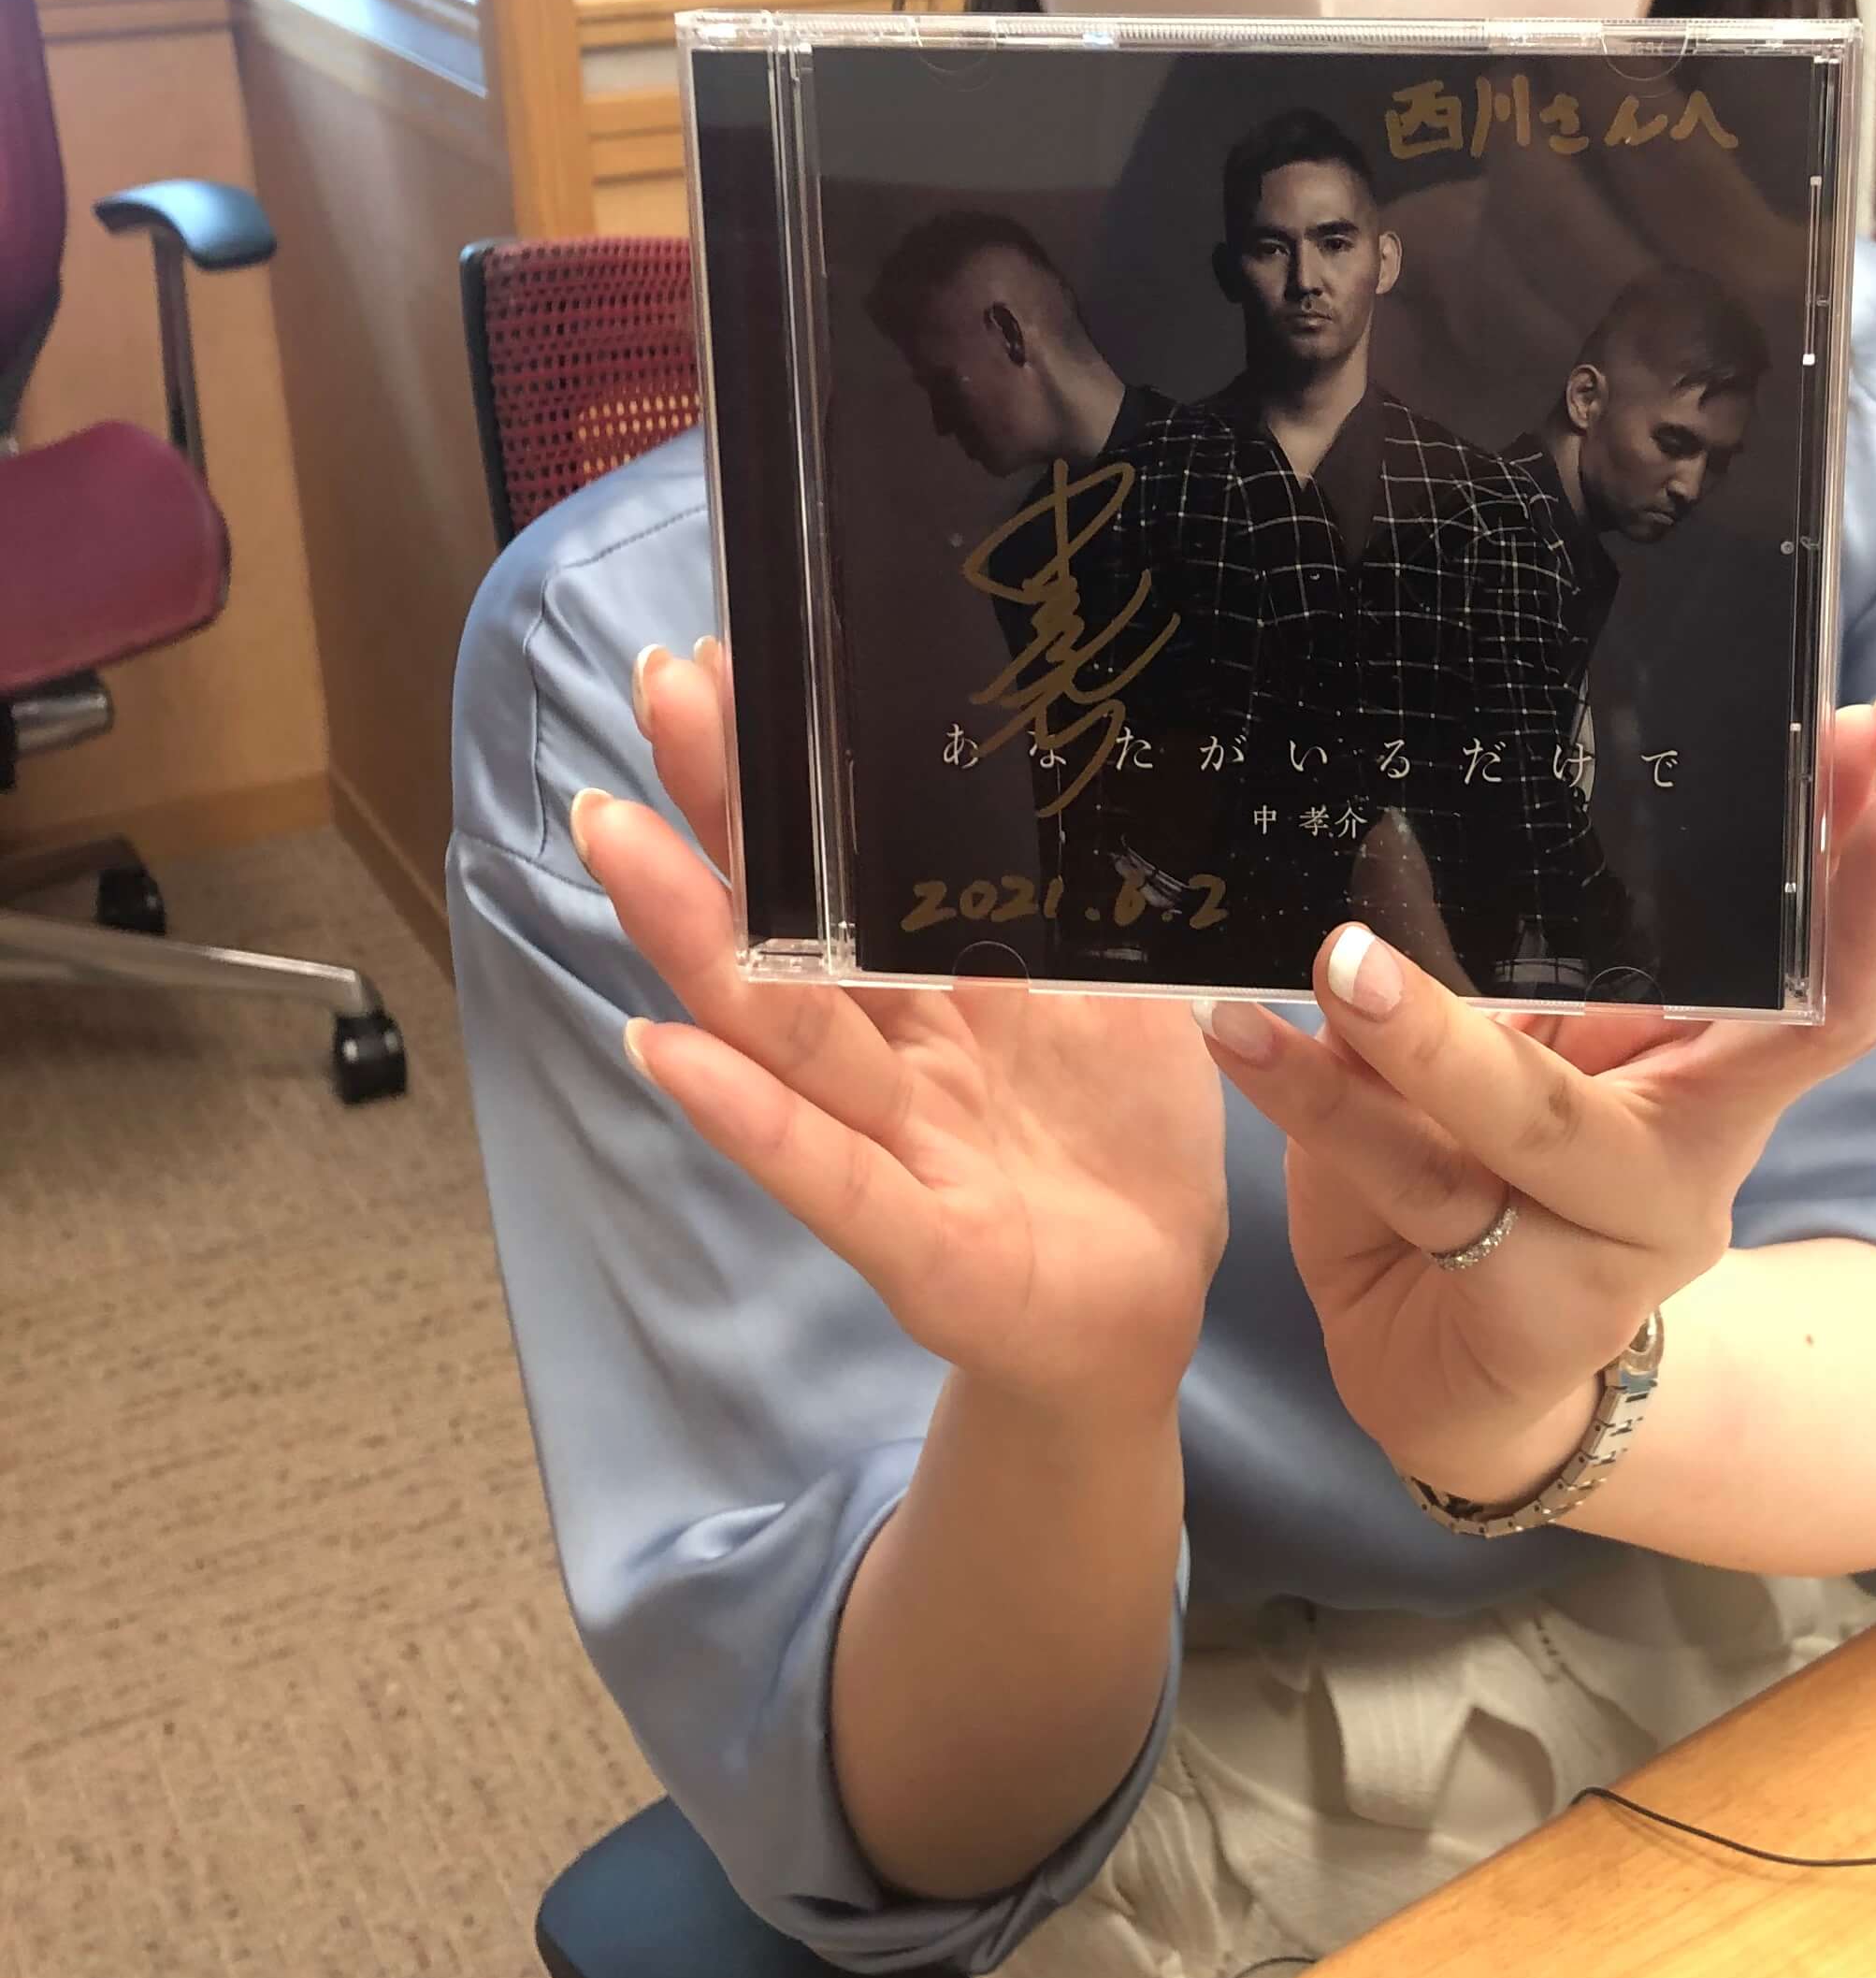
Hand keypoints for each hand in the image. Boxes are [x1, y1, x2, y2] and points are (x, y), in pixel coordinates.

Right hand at [573, 641, 1227, 1409]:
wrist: (1155, 1315)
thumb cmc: (1123, 1148)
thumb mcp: (1132, 1003)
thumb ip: (1088, 910)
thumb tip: (1084, 755)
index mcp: (941, 993)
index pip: (849, 872)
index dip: (789, 782)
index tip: (729, 662)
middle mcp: (892, 1060)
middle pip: (788, 928)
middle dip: (721, 814)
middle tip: (655, 690)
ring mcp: (893, 1152)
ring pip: (782, 1034)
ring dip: (695, 937)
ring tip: (619, 839)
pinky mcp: (922, 1253)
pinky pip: (828, 1178)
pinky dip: (748, 1119)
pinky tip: (665, 1049)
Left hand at [1195, 703, 1875, 1502]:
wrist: (1450, 1380)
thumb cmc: (1490, 1182)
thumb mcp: (1534, 1059)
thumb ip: (1537, 973)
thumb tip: (1435, 825)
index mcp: (1717, 1080)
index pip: (1827, 986)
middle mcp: (1693, 1162)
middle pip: (1733, 1043)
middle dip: (1706, 921)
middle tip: (1646, 828)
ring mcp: (1619, 1248)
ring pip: (1534, 1124)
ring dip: (1432, 1035)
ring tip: (1344, 959)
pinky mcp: (1527, 1316)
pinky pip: (1410, 1185)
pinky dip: (1315, 1100)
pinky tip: (1242, 1036)